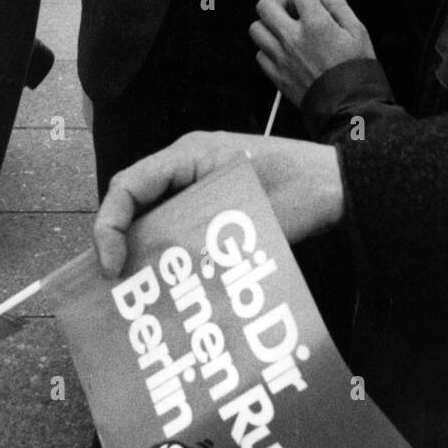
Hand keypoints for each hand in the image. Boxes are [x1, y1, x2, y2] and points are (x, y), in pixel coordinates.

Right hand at [94, 130, 343, 276]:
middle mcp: (187, 162)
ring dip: (146, 249)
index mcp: (188, 154)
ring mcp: (201, 179)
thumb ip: (196, 237)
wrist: (339, 186)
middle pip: (134, 200)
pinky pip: (179, 220)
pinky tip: (174, 283)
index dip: (109, 226)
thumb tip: (156, 279)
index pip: (127, 185)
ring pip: (155, 214)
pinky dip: (170, 248)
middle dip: (121, 242)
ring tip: (141, 293)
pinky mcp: (216, 197)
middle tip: (119, 289)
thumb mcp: (244, 215)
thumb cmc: (300, 191)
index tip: (113, 269)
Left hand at [250, 0, 375, 106]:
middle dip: (279, 0)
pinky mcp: (276, 75)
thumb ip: (338, 6)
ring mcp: (281, 57)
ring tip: (286, 29)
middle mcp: (292, 38)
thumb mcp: (359, 31)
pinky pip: (259, 54)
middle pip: (265, 5)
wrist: (349, 107)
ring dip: (270, 24)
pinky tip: (285, 50)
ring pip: (256, 28)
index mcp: (315, 24)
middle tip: (293, 7)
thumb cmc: (357, 69)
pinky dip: (269, 48)